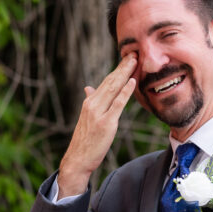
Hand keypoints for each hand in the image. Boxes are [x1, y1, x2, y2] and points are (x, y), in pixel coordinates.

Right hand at [57, 53, 136, 196]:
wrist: (78, 158)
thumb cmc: (85, 140)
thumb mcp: (86, 117)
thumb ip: (90, 101)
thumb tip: (88, 87)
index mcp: (90, 101)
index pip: (106, 81)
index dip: (117, 69)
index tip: (127, 58)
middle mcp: (93, 103)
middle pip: (110, 81)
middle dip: (122, 66)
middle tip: (134, 53)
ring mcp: (99, 113)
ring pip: (113, 88)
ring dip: (125, 73)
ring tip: (135, 61)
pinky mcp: (106, 123)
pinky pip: (117, 104)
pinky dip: (125, 92)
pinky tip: (132, 82)